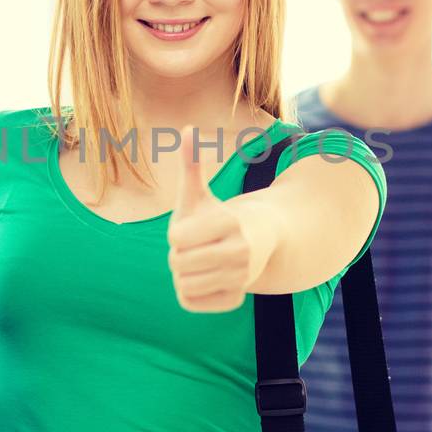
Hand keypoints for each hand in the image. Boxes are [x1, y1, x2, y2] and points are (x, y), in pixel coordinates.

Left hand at [167, 134, 264, 312]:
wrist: (255, 244)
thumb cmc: (217, 217)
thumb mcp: (201, 193)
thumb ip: (192, 164)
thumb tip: (187, 129)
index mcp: (229, 222)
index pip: (176, 238)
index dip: (176, 234)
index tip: (191, 230)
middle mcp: (240, 252)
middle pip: (178, 263)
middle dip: (178, 255)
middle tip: (194, 248)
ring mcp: (240, 279)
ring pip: (183, 285)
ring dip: (183, 275)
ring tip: (199, 263)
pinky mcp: (233, 299)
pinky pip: (189, 302)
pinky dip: (190, 293)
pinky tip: (205, 279)